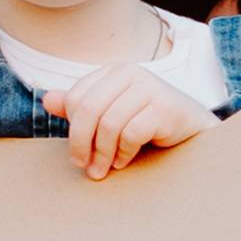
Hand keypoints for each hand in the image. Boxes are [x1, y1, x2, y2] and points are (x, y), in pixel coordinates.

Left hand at [53, 60, 217, 177]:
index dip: (72, 128)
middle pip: (89, 109)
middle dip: (81, 143)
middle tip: (84, 167)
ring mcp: (150, 88)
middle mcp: (131, 73)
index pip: (77, 97)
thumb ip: (81, 107)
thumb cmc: (149, 121)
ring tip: (105, 168)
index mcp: (113, 71)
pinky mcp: (165, 107)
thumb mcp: (112, 113)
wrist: (193, 129)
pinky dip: (124, 153)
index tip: (77, 152)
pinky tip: (124, 161)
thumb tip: (47, 100)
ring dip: (103, 153)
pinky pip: (131, 134)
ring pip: (109, 124)